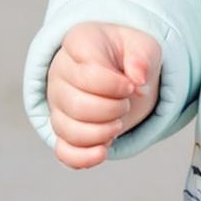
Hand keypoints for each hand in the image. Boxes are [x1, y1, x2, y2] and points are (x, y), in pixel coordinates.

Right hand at [46, 22, 161, 168]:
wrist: (120, 69)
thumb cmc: (128, 53)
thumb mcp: (142, 45)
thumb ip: (142, 57)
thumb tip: (138, 80)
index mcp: (79, 43)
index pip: (88, 71)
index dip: (115, 84)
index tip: (131, 85)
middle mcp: (60, 72)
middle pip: (77, 104)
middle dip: (112, 110)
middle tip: (126, 103)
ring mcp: (57, 103)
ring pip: (68, 129)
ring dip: (102, 133)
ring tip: (118, 122)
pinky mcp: (62, 129)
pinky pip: (64, 151)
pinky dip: (84, 157)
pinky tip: (103, 151)